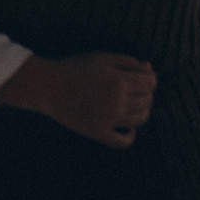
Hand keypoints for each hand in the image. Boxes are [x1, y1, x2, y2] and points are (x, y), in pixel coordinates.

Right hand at [0, 52, 155, 148]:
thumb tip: (149, 68)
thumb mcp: (100, 58)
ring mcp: (108, 119)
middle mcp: (117, 100)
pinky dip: (131, 137)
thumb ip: (126, 61)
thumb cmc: (73, 67)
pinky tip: (129, 129)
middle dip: (148, 95)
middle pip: (146, 101)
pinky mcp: (98, 132)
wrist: (47, 86)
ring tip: (136, 106)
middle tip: (140, 91)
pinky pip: (123, 141)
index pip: (149, 83)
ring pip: (140, 119)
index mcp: (118, 80)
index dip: (151, 81)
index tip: (147, 80)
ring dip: (143, 112)